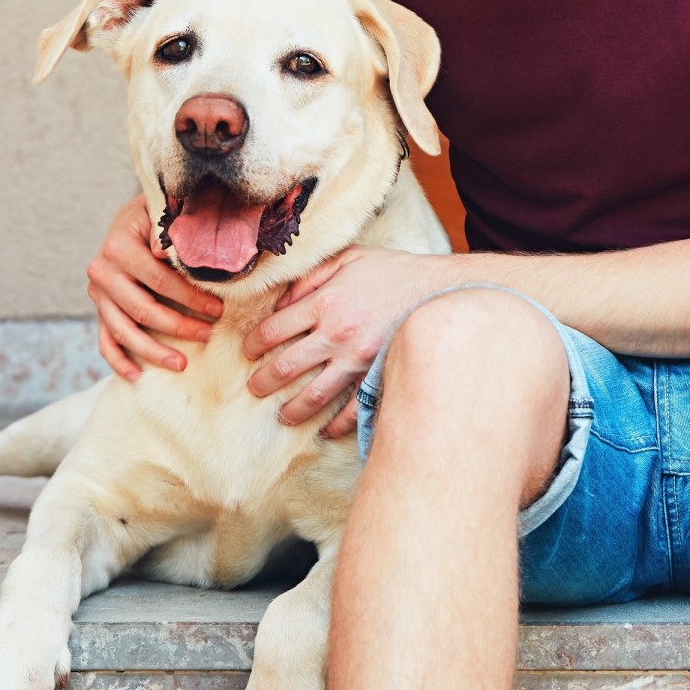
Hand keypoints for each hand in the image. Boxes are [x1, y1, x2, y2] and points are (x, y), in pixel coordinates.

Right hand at [87, 194, 225, 379]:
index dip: (189, 297)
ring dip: (152, 351)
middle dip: (177, 326)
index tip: (218, 309)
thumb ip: (169, 226)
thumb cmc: (160, 214)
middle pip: (141, 309)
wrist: (135, 218)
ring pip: (123, 331)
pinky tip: (138, 376)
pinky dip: (118, 360)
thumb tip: (161, 249)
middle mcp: (102, 270)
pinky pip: (105, 340)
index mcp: (118, 245)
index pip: (159, 280)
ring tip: (181, 365)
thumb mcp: (166, 210)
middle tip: (207, 335)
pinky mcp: (99, 308)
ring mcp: (98, 293)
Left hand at [243, 247, 448, 437]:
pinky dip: (337, 424)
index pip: (272, 330)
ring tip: (282, 416)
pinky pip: (353, 409)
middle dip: (263, 381)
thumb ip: (311, 276)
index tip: (247, 352)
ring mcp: (357, 359)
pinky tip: (326, 430)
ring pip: (313, 394)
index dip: (252, 343)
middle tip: (254, 388)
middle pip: (285, 366)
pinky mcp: (378, 376)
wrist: (442, 290)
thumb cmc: (394, 271)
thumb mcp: (349, 258)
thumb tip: (281, 302)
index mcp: (325, 302)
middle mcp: (336, 334)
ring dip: (291, 409)